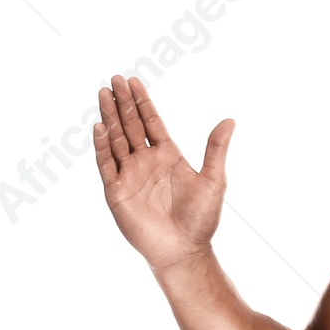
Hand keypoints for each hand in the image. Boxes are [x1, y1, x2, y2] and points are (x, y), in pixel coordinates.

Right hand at [93, 75, 233, 271]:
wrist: (184, 250)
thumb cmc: (201, 219)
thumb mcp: (213, 180)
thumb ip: (216, 149)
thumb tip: (230, 120)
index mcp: (167, 156)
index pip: (151, 122)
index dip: (142, 102)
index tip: (133, 81)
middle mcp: (146, 162)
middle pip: (131, 126)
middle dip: (123, 103)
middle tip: (114, 79)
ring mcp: (130, 175)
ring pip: (116, 140)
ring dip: (109, 118)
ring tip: (103, 94)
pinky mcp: (117, 191)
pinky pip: (107, 164)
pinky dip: (102, 146)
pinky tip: (100, 127)